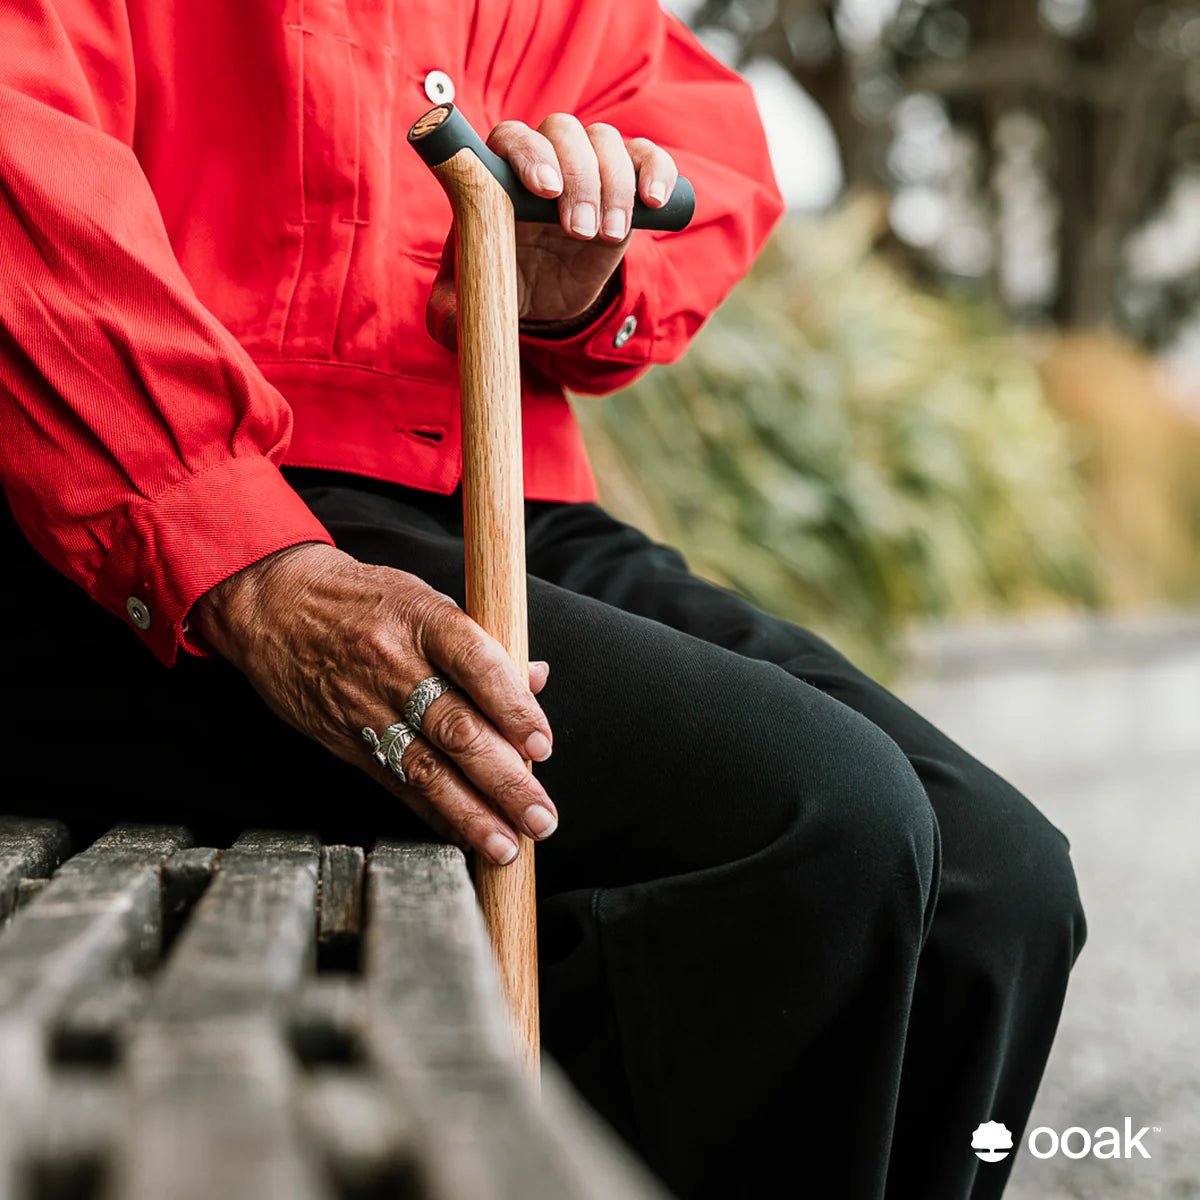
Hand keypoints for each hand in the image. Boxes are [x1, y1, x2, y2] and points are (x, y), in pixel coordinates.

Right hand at [191, 542, 556, 865]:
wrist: (275, 605)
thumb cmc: (365, 600)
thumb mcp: (425, 601)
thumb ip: (482, 643)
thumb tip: (535, 679)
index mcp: (422, 619)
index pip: (477, 665)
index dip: (513, 708)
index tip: (542, 746)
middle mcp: (394, 665)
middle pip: (456, 730)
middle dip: (504, 781)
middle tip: (540, 817)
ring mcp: (366, 707)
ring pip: (426, 769)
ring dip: (471, 814)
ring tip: (508, 845)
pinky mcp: (345, 740)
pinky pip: (396, 782)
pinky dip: (433, 813)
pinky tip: (463, 837)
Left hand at [427, 114, 678, 346]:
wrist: (545, 295)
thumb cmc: (504, 282)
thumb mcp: (470, 300)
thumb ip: (450, 309)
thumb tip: (450, 322)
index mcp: (501, 172)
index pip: (512, 138)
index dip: (529, 155)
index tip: (544, 191)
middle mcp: (545, 156)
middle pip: (564, 131)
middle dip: (577, 177)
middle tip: (579, 231)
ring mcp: (587, 164)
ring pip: (606, 141)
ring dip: (613, 185)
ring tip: (608, 235)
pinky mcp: (626, 182)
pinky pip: (646, 156)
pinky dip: (655, 170)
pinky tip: (654, 202)